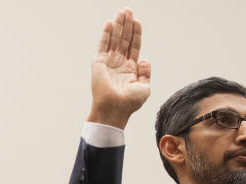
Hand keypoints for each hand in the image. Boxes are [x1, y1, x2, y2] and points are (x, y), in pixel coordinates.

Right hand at [88, 7, 150, 128]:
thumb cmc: (129, 103)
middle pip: (124, 39)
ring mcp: (109, 62)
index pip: (134, 46)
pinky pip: (103, 45)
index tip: (137, 21)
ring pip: (114, 39)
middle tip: (128, 10)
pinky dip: (106, 34)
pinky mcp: (99, 62)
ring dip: (118, 25)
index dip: (136, 33)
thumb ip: (146, 73)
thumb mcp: (144, 88)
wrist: (114, 110)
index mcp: (130, 69)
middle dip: (126, 24)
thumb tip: (145, 60)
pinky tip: (109, 23)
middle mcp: (119, 63)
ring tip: (121, 12)